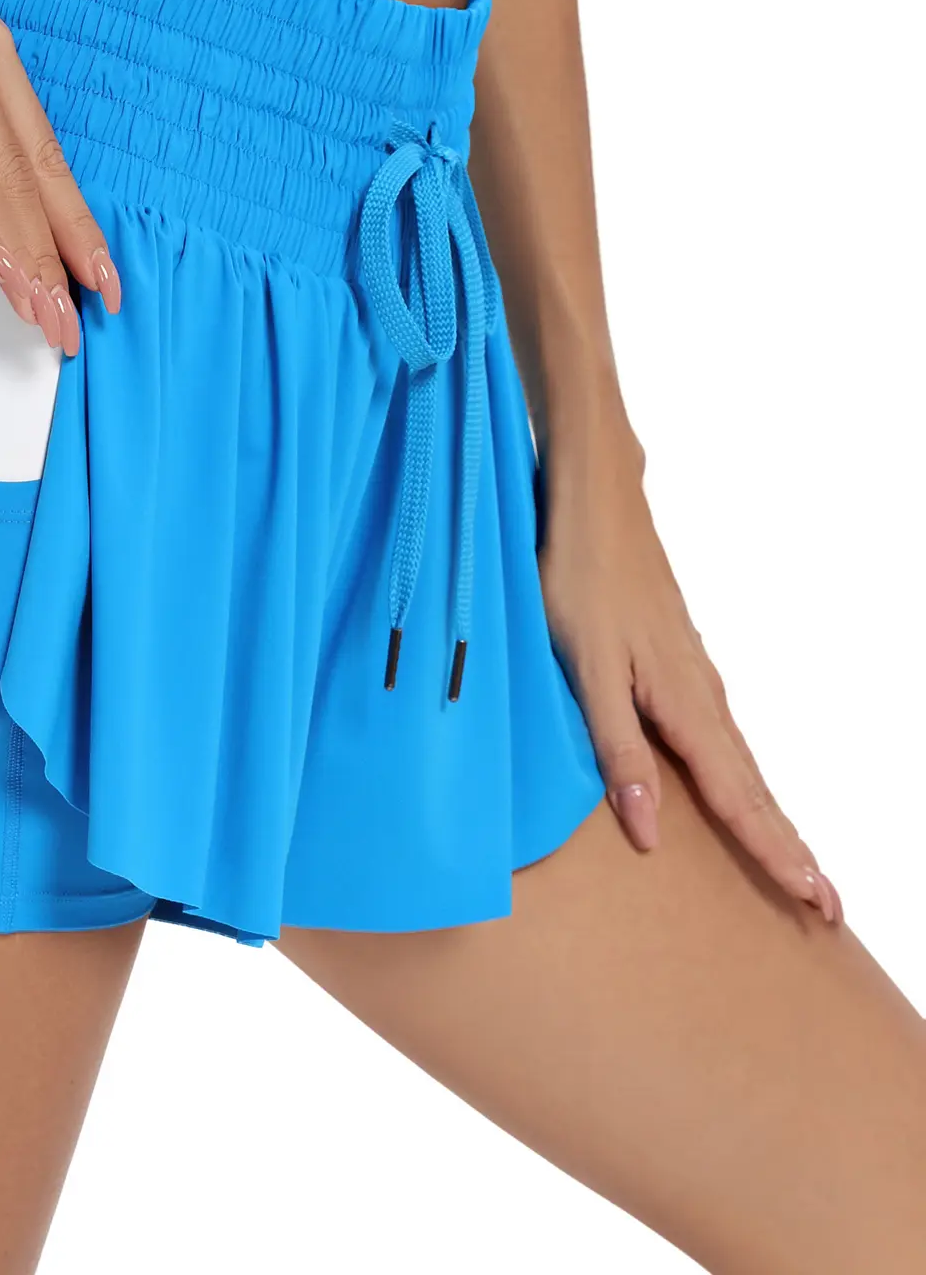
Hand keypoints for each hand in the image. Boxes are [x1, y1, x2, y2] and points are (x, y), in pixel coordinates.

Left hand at [538, 431, 842, 925]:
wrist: (595, 503)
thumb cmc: (579, 579)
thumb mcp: (585, 669)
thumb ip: (616, 748)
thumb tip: (648, 831)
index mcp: (682, 704)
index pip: (738, 798)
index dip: (774, 853)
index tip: (816, 901)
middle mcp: (701, 694)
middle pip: (753, 786)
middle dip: (788, 846)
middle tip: (827, 904)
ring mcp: (694, 674)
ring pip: (741, 760)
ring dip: (767, 813)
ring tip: (793, 860)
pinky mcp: (678, 659)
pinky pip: (721, 733)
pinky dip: (740, 773)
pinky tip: (736, 782)